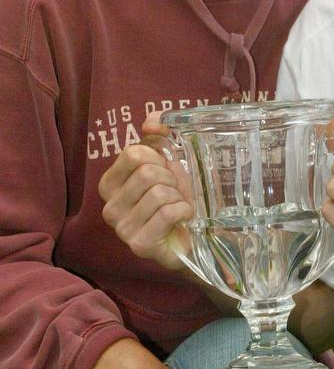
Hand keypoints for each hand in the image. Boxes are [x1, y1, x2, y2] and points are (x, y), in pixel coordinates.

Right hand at [99, 112, 192, 270]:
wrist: (190, 234)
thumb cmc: (175, 197)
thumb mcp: (167, 161)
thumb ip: (159, 134)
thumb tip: (150, 123)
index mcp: (110, 184)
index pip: (132, 154)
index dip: (157, 158)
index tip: (164, 170)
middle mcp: (109, 207)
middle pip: (147, 174)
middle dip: (171, 179)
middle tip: (174, 192)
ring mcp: (122, 228)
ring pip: (159, 193)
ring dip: (178, 197)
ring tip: (177, 205)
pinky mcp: (139, 244)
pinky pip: (168, 213)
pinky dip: (184, 211)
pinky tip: (183, 218)